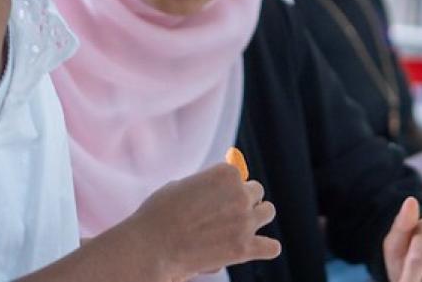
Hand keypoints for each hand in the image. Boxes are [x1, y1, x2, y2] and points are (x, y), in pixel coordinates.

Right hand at [125, 162, 279, 279]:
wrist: (150, 247)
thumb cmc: (158, 214)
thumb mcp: (182, 185)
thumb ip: (206, 184)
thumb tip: (216, 190)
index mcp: (226, 172)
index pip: (239, 176)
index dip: (227, 188)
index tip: (213, 199)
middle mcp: (240, 193)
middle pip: (256, 191)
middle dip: (244, 200)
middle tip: (225, 214)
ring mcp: (245, 221)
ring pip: (267, 212)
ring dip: (256, 218)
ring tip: (239, 228)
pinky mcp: (244, 248)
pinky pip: (271, 247)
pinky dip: (266, 248)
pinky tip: (257, 248)